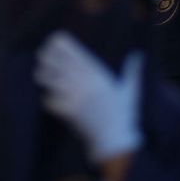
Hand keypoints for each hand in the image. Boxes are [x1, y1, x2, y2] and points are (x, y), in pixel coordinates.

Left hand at [35, 32, 143, 161]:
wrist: (115, 140)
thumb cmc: (124, 115)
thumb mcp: (130, 90)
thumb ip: (132, 71)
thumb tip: (137, 55)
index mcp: (97, 74)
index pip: (74, 52)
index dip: (60, 44)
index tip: (53, 40)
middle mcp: (84, 82)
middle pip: (57, 62)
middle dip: (47, 57)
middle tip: (42, 57)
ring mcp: (74, 96)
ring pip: (49, 79)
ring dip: (44, 76)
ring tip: (42, 75)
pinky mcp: (68, 111)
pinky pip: (49, 100)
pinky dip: (48, 99)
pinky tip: (50, 98)